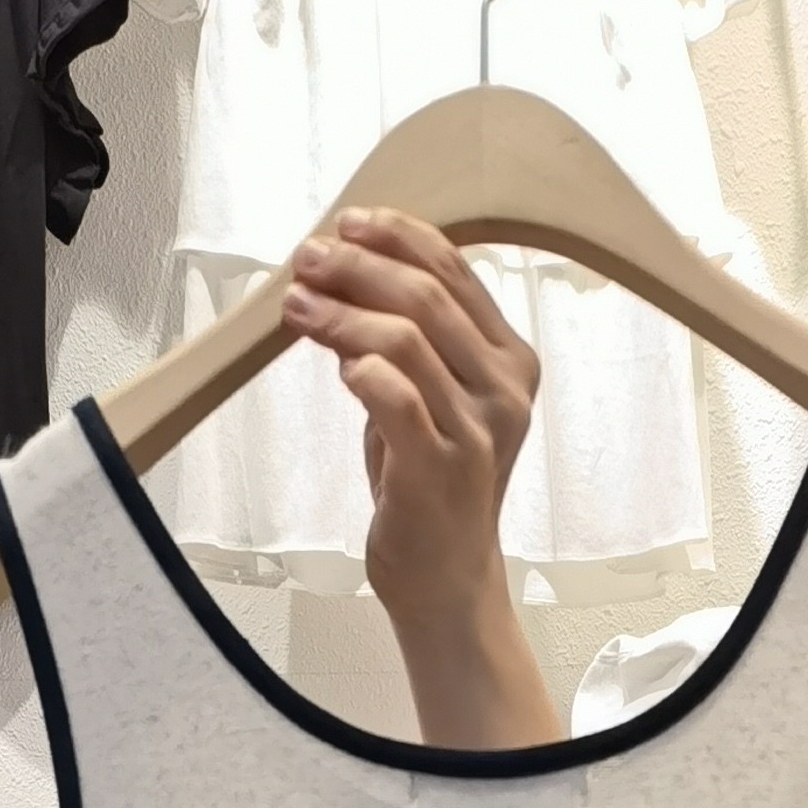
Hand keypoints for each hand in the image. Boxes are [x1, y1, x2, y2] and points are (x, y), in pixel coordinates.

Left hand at [283, 206, 562, 748]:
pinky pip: (395, 397)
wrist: (447, 582)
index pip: (456, 272)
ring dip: (342, 314)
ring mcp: (476, 430)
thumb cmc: (433, 489)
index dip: (398, 238)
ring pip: (405, 339)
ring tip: (296, 306)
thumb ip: (410, 343)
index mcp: (511, 361)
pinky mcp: (439, 468)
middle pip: (426, 296)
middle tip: (307, 260)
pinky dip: (360, 369)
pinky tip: (333, 361)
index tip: (346, 224)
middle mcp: (504, 390)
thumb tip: (348, 280)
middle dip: (358, 268)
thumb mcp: (432, 402)